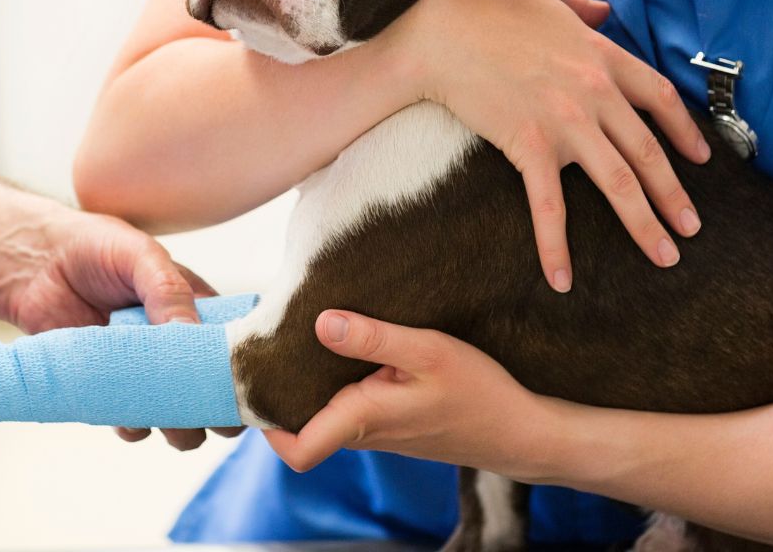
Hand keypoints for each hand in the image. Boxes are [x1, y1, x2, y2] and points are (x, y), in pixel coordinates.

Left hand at [8, 210, 232, 450]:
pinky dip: (135, 427)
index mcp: (200, 308)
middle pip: (215, 391)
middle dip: (216, 409)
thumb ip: (169, 290)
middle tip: (203, 411)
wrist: (38, 264)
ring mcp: (147, 370)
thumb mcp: (141, 256)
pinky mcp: (112, 390)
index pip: (237, 346)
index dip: (243, 369)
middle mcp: (179, 344)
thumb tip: (192, 335)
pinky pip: (134, 424)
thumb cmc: (98, 247)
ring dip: (180, 428)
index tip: (241, 385)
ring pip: (180, 416)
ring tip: (166, 418)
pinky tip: (125, 413)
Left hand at [264, 310, 556, 480]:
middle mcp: (364, 432)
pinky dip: (335, 380)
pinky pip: (348, 405)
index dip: (264, 424)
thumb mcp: (428, 351)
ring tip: (298, 333)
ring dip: (308, 381)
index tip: (252, 380)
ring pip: (324, 413)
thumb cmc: (478, 392)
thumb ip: (374, 337)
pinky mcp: (392, 421)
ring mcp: (378, 430)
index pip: (296, 449)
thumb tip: (320, 322)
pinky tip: (344, 344)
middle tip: (267, 341)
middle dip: (279, 390)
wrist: (520, 431)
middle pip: (301, 425)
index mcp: (364, 419)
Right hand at [386, 0, 708, 291]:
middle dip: (675, 195)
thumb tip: (601, 9)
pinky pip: (550, 205)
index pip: (658, 97)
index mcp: (600, 54)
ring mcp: (565, 120)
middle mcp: (594, 91)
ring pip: (619, 182)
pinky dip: (556, 246)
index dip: (685, 130)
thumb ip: (578, 1)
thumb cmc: (480, 2)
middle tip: (690, 229)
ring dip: (645, 224)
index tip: (701, 158)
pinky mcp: (529, 144)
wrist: (436, 30)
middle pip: (649, 151)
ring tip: (663, 255)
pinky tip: (562, 278)